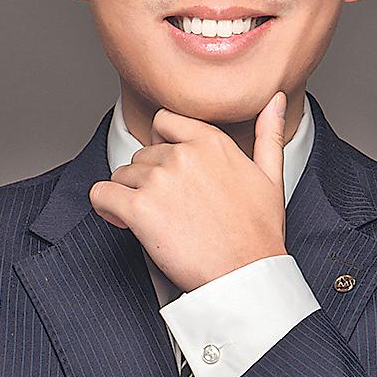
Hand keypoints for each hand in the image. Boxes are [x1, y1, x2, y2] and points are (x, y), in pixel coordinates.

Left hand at [87, 92, 288, 290]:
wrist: (246, 275)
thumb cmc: (258, 234)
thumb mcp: (271, 177)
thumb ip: (269, 135)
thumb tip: (274, 101)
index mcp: (210, 142)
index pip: (163, 122)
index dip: (160, 147)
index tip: (167, 173)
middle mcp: (182, 154)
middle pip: (142, 155)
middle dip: (148, 180)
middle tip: (166, 209)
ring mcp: (159, 180)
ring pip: (122, 175)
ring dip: (129, 196)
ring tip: (151, 220)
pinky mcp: (140, 208)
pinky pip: (102, 195)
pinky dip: (105, 207)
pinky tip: (121, 221)